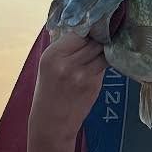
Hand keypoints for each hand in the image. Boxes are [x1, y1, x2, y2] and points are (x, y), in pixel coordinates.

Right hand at [31, 26, 106, 143]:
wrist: (51, 123)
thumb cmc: (48, 92)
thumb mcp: (48, 65)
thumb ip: (64, 48)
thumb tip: (85, 28)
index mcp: (52, 55)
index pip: (78, 32)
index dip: (88, 30)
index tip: (93, 27)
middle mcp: (67, 64)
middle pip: (93, 40)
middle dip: (99, 38)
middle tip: (103, 37)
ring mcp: (82, 75)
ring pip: (102, 52)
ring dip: (104, 50)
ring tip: (102, 50)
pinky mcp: (94, 85)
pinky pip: (104, 66)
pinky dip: (104, 62)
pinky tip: (100, 63)